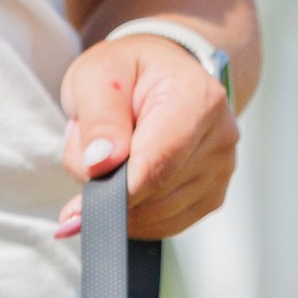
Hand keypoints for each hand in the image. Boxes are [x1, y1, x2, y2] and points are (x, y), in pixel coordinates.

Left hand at [56, 31, 237, 241]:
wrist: (161, 75)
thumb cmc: (129, 72)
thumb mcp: (97, 76)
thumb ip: (98, 119)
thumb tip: (101, 164)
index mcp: (196, 98)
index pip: (157, 163)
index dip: (115, 193)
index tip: (78, 209)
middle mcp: (219, 136)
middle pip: (155, 193)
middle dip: (109, 189)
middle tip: (87, 153)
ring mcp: (220, 169)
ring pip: (157, 215)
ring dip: (120, 201)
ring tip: (111, 158)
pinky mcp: (211, 195)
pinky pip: (165, 224)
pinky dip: (136, 214)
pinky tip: (125, 181)